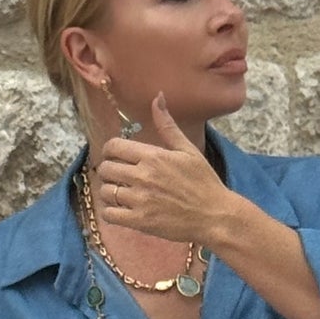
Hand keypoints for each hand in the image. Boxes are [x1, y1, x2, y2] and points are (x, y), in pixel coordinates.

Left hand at [91, 91, 230, 246]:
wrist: (214, 215)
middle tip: (117, 176)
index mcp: (153, 156)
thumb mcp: (188, 150)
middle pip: (106, 168)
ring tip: (119, 194)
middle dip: (108, 171)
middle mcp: (143, 176)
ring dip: (108, 192)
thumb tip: (157, 97)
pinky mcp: (140, 221)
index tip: (114, 156)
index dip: (109, 150)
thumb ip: (167, 126)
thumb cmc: (203, 182)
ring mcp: (140, 200)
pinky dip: (109, 212)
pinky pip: (109, 215)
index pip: (114, 146)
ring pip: (105, 192)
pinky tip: (119, 210)